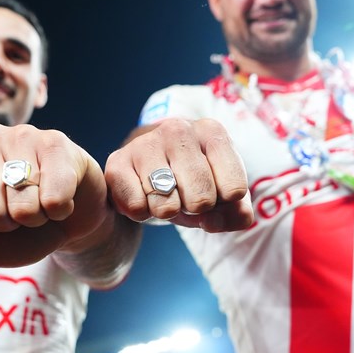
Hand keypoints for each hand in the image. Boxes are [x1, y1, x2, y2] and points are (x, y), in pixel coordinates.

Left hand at [0, 123, 107, 266]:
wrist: (67, 217)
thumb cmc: (16, 226)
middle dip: (7, 224)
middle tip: (17, 210)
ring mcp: (22, 135)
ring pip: (23, 208)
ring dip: (36, 218)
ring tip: (39, 201)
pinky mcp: (56, 143)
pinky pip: (54, 199)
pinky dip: (59, 211)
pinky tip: (60, 196)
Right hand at [105, 118, 252, 231]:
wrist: (148, 165)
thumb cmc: (193, 180)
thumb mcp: (222, 194)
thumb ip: (236, 213)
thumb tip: (213, 222)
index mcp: (212, 132)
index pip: (235, 190)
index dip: (225, 204)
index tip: (215, 191)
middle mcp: (178, 130)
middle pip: (202, 199)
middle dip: (196, 209)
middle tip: (186, 195)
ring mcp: (145, 143)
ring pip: (167, 206)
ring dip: (168, 212)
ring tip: (164, 195)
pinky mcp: (117, 162)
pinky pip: (137, 208)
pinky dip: (142, 214)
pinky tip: (143, 196)